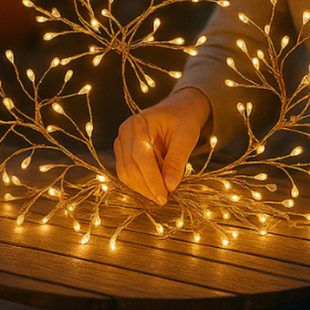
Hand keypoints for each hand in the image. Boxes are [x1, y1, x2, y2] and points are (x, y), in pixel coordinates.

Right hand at [113, 87, 211, 205]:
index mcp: (140, 123)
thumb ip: (177, 161)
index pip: (140, 156)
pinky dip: (140, 183)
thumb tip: (170, 187)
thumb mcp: (187, 136)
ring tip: (163, 194)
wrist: (180, 109)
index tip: (164, 196)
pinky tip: (156, 187)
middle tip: (165, 200)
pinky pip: (127, 172)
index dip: (151, 179)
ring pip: (125, 173)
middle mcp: (125, 131)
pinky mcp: (124, 152)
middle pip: (129, 167)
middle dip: (146, 187)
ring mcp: (122, 142)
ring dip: (142, 187)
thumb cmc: (184, 119)